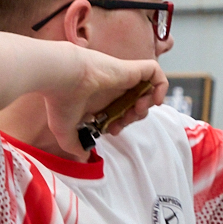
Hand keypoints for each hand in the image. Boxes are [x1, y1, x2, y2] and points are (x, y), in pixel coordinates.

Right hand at [41, 48, 167, 155]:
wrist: (62, 78)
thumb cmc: (60, 101)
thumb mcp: (64, 131)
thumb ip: (74, 144)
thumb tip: (83, 154)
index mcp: (100, 99)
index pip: (120, 111)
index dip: (121, 124)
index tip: (112, 131)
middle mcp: (113, 88)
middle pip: (136, 103)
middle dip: (133, 117)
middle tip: (121, 122)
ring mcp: (123, 78)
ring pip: (147, 90)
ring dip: (147, 105)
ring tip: (135, 110)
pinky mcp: (132, 69)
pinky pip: (155, 73)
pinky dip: (161, 86)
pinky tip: (153, 99)